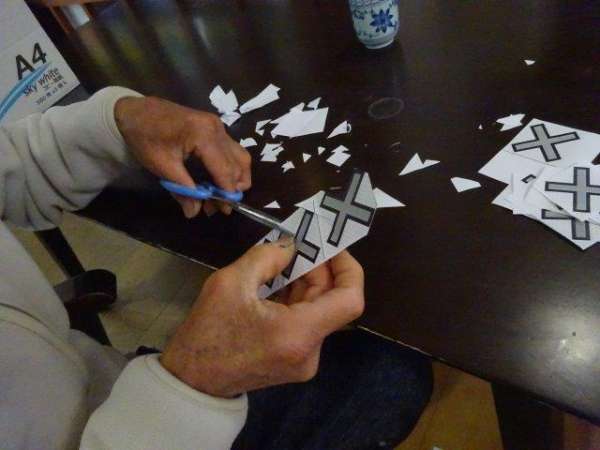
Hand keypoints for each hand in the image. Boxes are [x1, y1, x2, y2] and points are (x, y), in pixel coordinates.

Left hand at [114, 96, 251, 217]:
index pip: (224, 169)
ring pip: (240, 156)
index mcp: (204, 135)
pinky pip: (232, 150)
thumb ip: (182, 190)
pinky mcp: (215, 128)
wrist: (134, 111)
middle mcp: (217, 129)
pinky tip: (217, 181)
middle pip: (238, 163)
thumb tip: (194, 213)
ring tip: (221, 195)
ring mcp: (218, 126)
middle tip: (219, 207)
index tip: (224, 210)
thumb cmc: (145, 137)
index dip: (226, 192)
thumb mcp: (161, 166)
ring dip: (236, 178)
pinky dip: (229, 168)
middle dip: (232, 188)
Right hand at [160, 240, 364, 397]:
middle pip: (331, 301)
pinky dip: (296, 301)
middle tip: (295, 247)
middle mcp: (310, 352)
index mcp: (298, 334)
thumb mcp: (230, 283)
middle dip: (317, 270)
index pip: (350, 300)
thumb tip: (291, 246)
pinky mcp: (295, 363)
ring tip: (280, 263)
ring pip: (318, 311)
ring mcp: (304, 361)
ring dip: (304, 284)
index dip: (348, 268)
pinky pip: (306, 323)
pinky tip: (275, 285)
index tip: (330, 247)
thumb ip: (266, 257)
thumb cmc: (207, 333)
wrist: (191, 382)